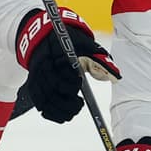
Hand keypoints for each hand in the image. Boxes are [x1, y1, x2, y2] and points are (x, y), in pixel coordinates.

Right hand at [15, 7, 119, 122]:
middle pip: (50, 92)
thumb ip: (100, 60)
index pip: (58, 78)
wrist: (45, 35)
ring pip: (43, 101)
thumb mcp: (86, 45)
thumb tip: (115, 77)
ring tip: (73, 111)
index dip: (70, 86)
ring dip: (59, 111)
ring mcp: (35, 78)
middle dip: (66, 103)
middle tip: (79, 104)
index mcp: (52, 57)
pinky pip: (39, 104)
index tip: (79, 83)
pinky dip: (51, 113)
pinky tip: (63, 116)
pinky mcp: (34, 85)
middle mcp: (41, 69)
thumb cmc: (68, 41)